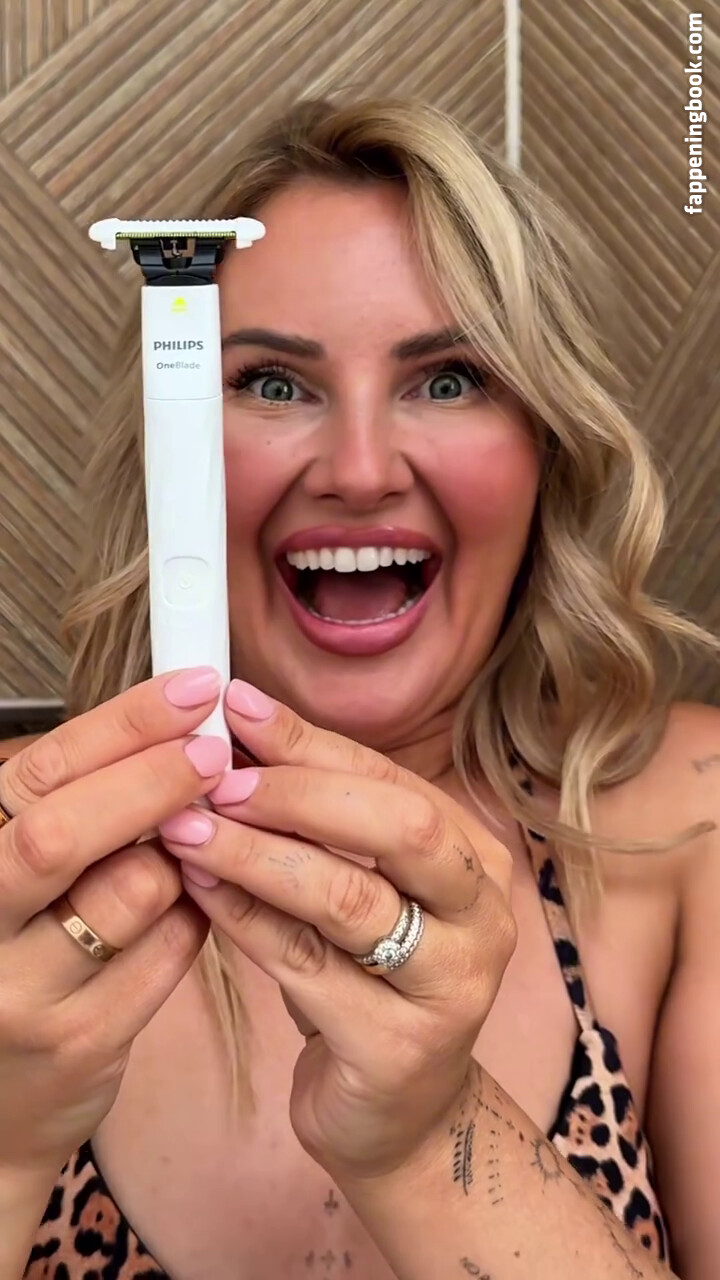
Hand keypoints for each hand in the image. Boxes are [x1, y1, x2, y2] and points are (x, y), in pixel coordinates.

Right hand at [0, 667, 230, 1177]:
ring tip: (194, 845)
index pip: (41, 774)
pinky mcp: (80, 1041)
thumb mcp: (17, 866)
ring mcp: (21, 991)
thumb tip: (173, 725)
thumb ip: (75, 802)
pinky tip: (194, 903)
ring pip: (135, 890)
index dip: (125, 723)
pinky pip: (172, 950)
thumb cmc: (15, 950)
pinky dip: (199, 913)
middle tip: (217, 750)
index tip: (194, 691)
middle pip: (66, 833)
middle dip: (154, 780)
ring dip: (187, 856)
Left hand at [159, 679, 516, 1183]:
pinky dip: (244, 921)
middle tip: (216, 779)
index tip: (235, 708)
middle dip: (298, 793)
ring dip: (257, 855)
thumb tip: (237, 734)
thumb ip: (319, 822)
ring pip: (347, 900)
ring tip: (187, 829)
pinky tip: (198, 892)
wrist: (394, 1110)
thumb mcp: (358, 889)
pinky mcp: (399, 1048)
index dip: (311, 742)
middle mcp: (483, 916)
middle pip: (399, 829)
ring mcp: (451, 986)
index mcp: (475, 859)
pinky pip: (307, 969)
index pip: (392, 780)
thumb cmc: (368, 981)